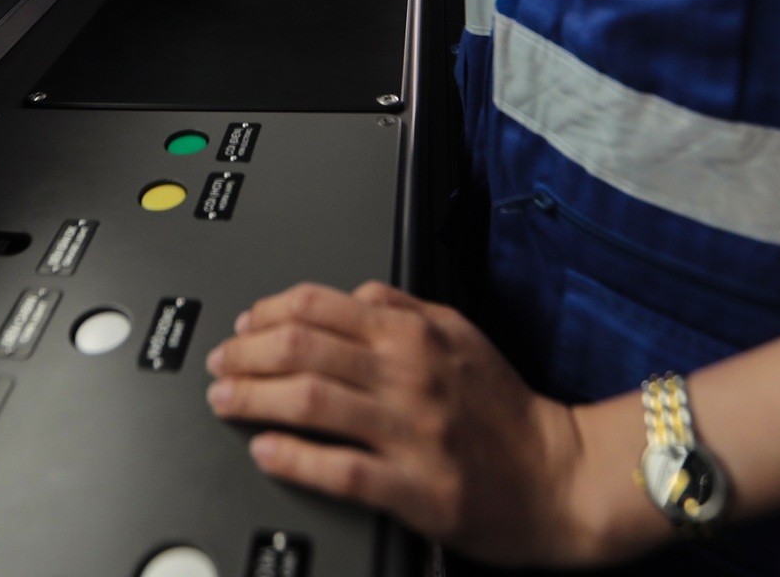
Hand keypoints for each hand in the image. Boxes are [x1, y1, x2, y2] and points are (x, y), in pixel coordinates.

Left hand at [204, 281, 625, 567]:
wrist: (559, 476)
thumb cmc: (506, 410)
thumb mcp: (460, 334)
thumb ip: (403, 308)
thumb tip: (356, 292)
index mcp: (414, 336)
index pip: (319, 306)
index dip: (266, 313)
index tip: (242, 327)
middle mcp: (407, 376)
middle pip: (303, 349)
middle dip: (246, 355)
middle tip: (220, 366)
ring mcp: (409, 433)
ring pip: (311, 402)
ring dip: (255, 399)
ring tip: (226, 401)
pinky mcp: (413, 488)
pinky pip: (340, 469)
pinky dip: (294, 457)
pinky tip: (266, 451)